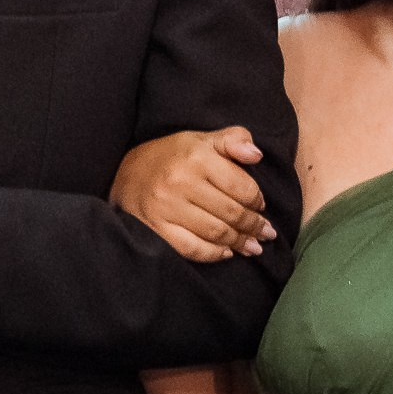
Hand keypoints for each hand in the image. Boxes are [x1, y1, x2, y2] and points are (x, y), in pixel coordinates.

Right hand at [111, 127, 271, 262]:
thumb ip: (234, 139)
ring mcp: (166, 207)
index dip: (257, 200)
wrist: (126, 173)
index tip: (261, 207)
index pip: (242, 187)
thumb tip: (257, 155)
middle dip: (253, 226)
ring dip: (239, 242)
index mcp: (197, 157)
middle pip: (231, 212)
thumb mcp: (202, 140)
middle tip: (265, 233)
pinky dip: (213, 254)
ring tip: (253, 246)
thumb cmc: (173, 157)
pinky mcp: (155, 228)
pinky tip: (226, 252)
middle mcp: (181, 181)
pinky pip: (192, 248)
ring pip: (215, 232)